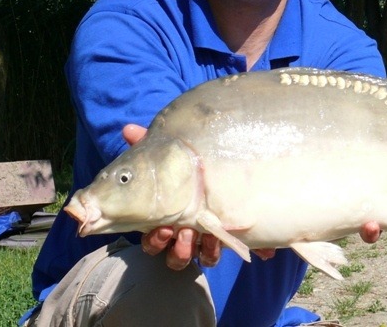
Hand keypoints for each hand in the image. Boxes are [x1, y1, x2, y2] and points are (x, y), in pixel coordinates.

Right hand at [122, 123, 275, 269]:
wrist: (224, 162)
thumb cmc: (185, 164)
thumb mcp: (168, 152)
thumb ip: (147, 144)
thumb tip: (129, 130)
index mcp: (167, 220)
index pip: (153, 241)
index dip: (155, 240)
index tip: (164, 228)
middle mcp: (186, 233)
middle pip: (176, 255)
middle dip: (180, 248)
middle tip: (186, 231)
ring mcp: (210, 237)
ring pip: (203, 257)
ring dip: (206, 251)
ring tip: (211, 235)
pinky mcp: (233, 235)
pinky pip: (237, 248)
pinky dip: (247, 248)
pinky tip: (257, 246)